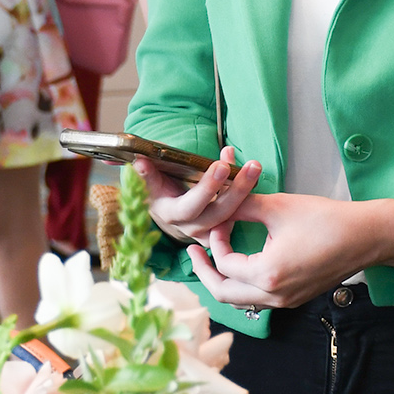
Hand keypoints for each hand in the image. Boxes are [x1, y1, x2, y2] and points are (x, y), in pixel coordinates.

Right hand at [133, 147, 259, 250]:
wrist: (165, 206)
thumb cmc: (158, 187)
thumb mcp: (149, 179)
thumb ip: (146, 172)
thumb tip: (139, 161)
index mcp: (170, 214)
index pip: (191, 206)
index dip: (207, 188)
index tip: (221, 166)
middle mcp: (189, 227)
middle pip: (218, 214)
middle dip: (237, 190)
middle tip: (252, 166)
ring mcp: (206, 231)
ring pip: (231, 217)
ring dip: (245, 191)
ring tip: (254, 167)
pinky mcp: (219, 231)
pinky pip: (236, 216)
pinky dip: (245, 195)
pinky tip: (250, 172)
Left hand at [187, 190, 374, 310]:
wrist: (366, 237)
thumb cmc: (326, 219)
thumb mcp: (278, 207)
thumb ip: (243, 206)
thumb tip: (219, 202)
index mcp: (268, 274)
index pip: (224, 263)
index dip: (216, 239)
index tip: (220, 219)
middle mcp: (275, 295)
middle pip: (223, 294)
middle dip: (204, 272)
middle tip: (192, 252)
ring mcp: (286, 301)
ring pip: (240, 300)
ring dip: (222, 280)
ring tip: (211, 258)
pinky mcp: (294, 298)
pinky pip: (257, 299)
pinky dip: (241, 284)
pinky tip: (239, 264)